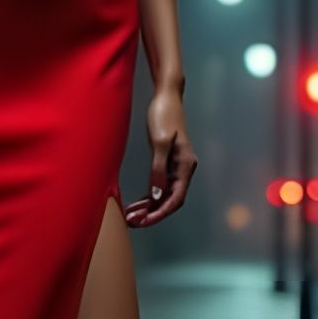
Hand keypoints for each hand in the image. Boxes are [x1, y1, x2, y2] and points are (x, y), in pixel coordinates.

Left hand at [124, 86, 195, 225]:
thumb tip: (156, 193)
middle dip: (152, 213)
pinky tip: (137, 203)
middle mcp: (184, 169)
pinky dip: (149, 195)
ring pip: (164, 194)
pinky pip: (159, 184)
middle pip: (170, 200)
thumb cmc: (164, 115)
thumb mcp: (160, 142)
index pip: (175, 198)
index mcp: (186, 165)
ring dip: (149, 206)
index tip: (143, 221)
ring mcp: (176, 166)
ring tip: (131, 216)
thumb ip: (158, 168)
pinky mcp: (167, 161)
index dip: (160, 212)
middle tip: (133, 222)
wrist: (166, 96)